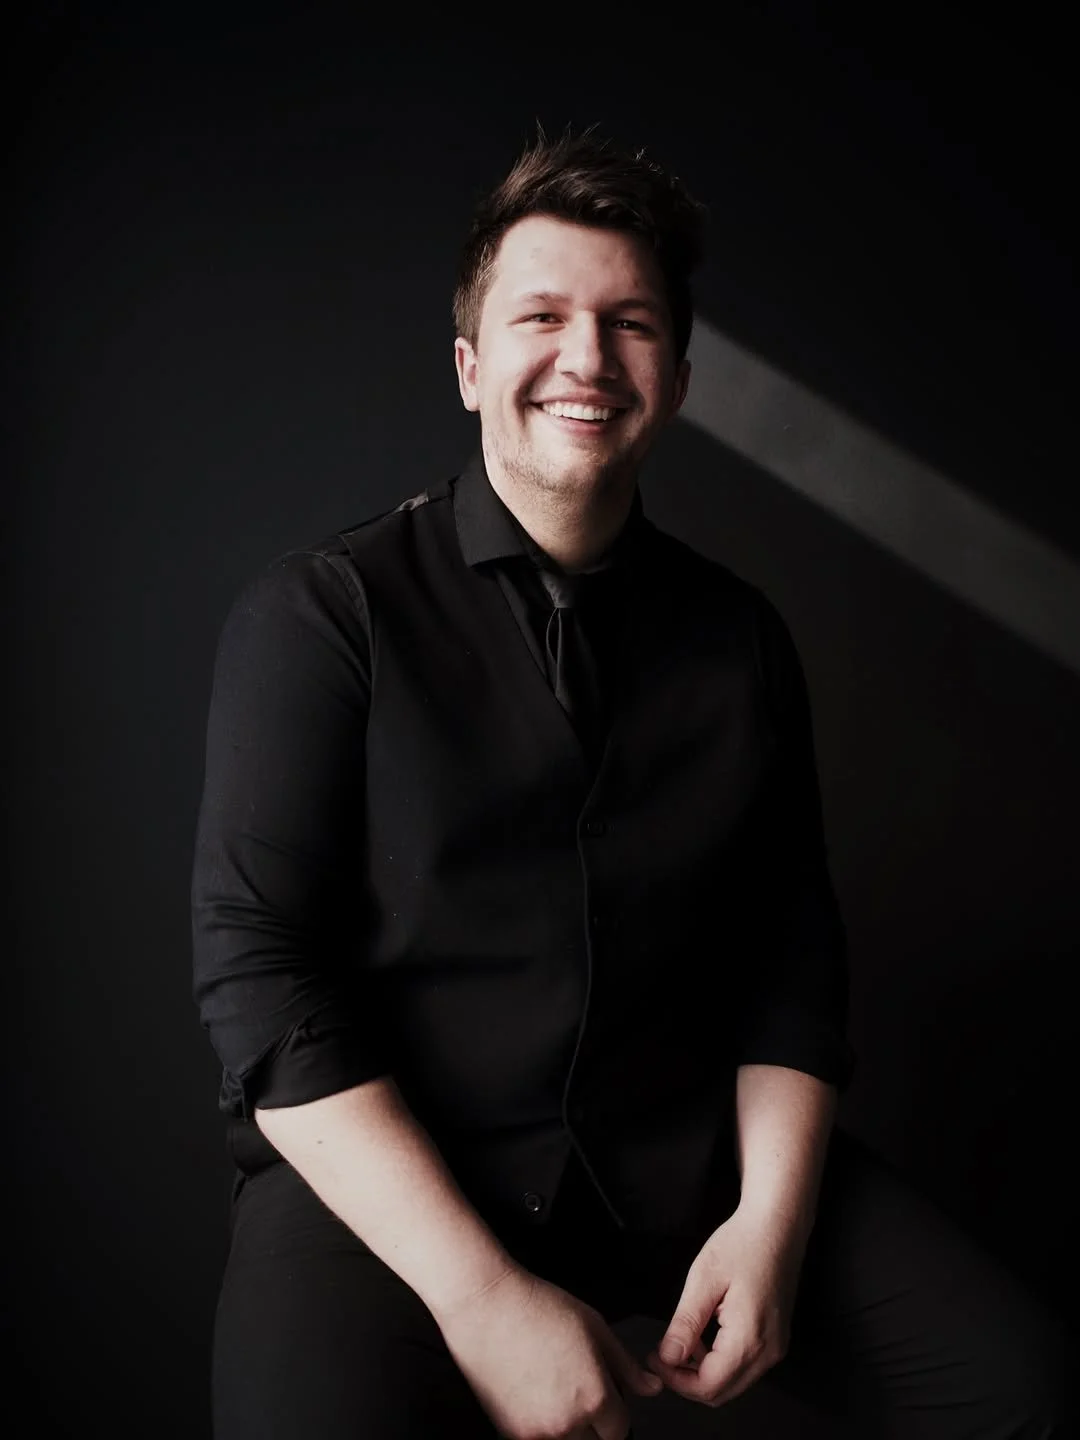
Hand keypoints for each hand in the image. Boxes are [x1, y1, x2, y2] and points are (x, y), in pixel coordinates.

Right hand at [434, 1264, 662, 1438]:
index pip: (620, 1430)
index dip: (615, 1410)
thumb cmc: (537, 1307)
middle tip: (579, 1389)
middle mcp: (567, 1423)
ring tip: (556, 1389)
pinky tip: (535, 1394)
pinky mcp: (509, 1432)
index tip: (606, 1395)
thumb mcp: (595, 1327)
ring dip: (568, 1427)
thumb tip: (651, 1388)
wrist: (485, 1305)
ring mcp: (536, 1432)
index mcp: (594, 1398)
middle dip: (594, 1422)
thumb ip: (626, 1365)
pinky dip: (541, 1427)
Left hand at [644, 1206, 805, 1408]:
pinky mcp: (776, 1339)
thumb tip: (667, 1358)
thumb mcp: (704, 1279)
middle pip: (721, 1392)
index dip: (675, 1380)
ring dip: (703, 1372)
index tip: (654, 1358)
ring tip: (680, 1341)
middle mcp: (768, 1352)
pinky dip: (720, 1362)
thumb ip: (685, 1324)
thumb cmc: (742, 1244)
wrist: (778, 1225)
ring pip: (733, 1383)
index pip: (708, 1386)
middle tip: (662, 1354)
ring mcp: (776, 1347)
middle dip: (687, 1381)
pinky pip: (744, 1367)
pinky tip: (704, 1337)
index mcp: (749, 1339)